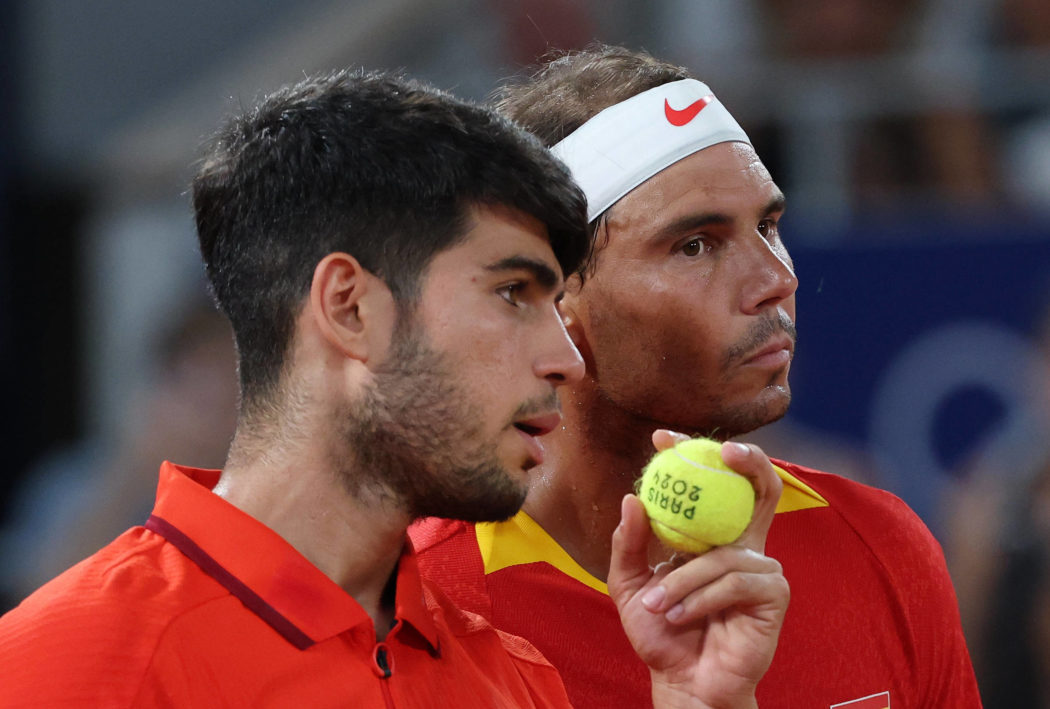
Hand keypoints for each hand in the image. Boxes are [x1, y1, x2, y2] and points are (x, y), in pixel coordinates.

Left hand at [607, 431, 787, 708]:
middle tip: (720, 450)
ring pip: (723, 552)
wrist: (684, 682)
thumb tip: (632, 497)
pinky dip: (700, 599)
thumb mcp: (629, 585)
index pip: (714, 483)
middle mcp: (743, 544)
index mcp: (713, 535)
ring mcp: (763, 568)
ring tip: (654, 604)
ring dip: (681, 580)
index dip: (695, 453)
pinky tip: (680, 616)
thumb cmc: (661, 633)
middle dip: (747, 460)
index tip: (662, 437)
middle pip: (761, 487)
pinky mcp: (774, 594)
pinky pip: (733, 581)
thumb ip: (629, 544)